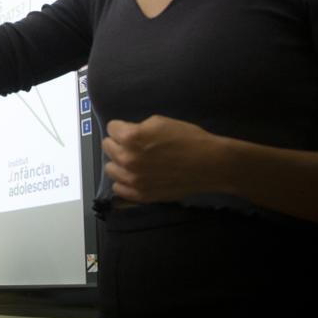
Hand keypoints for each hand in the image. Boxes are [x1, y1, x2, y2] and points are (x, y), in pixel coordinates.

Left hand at [103, 115, 228, 202]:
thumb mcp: (159, 122)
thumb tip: (125, 133)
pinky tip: (135, 176)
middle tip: (133, 145)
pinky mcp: (141, 195)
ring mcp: (133, 179)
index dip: (122, 127)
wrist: (209, 164)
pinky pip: (119, 188)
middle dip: (118, 143)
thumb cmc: (188, 138)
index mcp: (131, 138)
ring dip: (118, 162)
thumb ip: (137, 128)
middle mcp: (127, 159)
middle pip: (107, 147)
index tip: (131, 130)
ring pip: (110, 168)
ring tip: (134, 161)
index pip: (111, 128)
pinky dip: (124, 182)